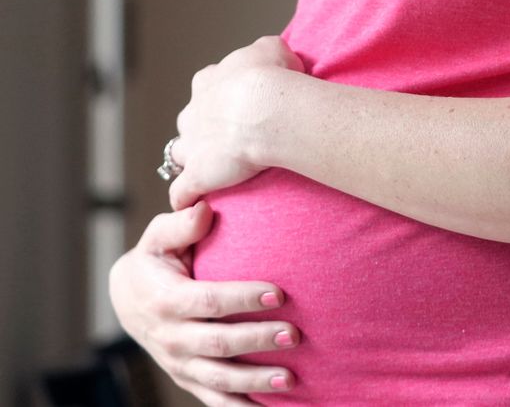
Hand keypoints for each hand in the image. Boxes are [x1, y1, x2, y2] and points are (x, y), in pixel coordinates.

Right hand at [109, 201, 299, 405]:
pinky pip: (215, 400)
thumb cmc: (154, 262)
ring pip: (219, 379)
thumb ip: (179, 224)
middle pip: (218, 343)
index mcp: (166, 300)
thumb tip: (205, 209)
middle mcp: (171, 337)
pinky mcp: (187, 379)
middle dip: (257, 341)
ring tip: (290, 379)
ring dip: (255, 381)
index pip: (208, 301)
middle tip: (294, 335)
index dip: (243, 299)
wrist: (128, 300)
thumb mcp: (157, 238)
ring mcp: (179, 363)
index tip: (279, 293)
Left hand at [168, 35, 304, 210]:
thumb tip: (274, 55)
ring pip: (181, 156)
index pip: (206, 88)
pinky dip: (187, 199)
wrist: (265, 108)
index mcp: (207, 82)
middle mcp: (193, 113)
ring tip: (213, 175)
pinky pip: (182, 193)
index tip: (239, 106)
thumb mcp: (273, 49)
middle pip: (191, 123)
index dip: (221, 99)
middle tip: (232, 140)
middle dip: (204, 132)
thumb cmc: (272, 77)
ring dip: (193, 164)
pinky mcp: (197, 176)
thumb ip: (268, 51)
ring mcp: (192, 146)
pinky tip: (197, 207)